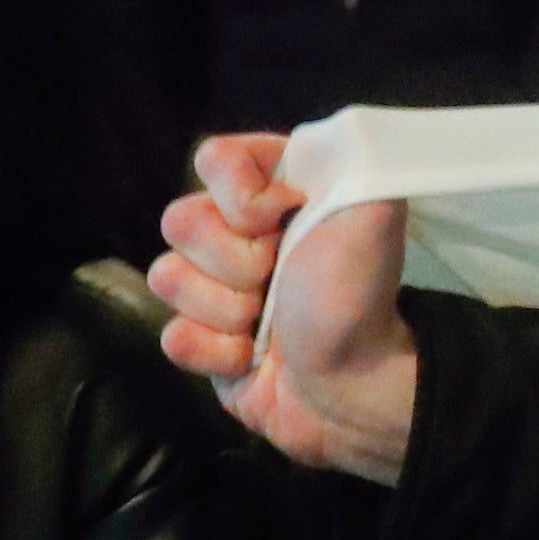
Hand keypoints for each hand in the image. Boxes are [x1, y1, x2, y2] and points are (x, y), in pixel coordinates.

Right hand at [151, 133, 420, 483]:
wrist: (356, 388)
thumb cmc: (358, 296)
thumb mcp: (371, 208)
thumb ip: (343, 156)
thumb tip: (295, 151)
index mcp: (278, 194)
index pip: (215, 158)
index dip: (238, 192)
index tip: (279, 217)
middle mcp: (240, 235)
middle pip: (180, 219)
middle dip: (233, 259)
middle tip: (277, 282)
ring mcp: (216, 289)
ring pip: (167, 277)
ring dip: (225, 309)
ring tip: (267, 325)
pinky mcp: (202, 341)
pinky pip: (170, 335)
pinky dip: (214, 351)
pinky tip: (252, 359)